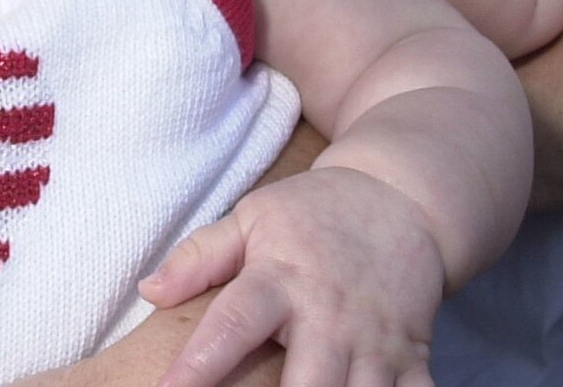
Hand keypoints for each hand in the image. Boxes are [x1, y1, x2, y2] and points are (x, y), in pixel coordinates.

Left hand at [140, 167, 441, 386]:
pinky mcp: (413, 353)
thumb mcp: (253, 217)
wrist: (403, 195)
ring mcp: (375, 338)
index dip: (198, 366)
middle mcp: (329, 316)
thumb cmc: (315, 214)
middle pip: (309, 382)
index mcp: (281, 280)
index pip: (232, 327)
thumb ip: (201, 256)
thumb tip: (149, 290)